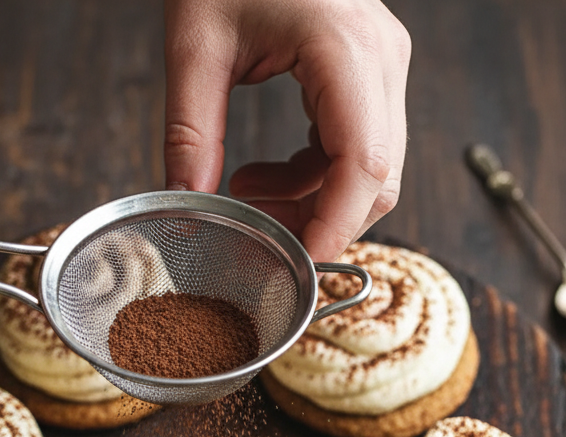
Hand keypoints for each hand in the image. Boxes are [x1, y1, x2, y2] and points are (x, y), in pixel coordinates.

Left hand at [163, 0, 409, 260]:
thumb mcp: (195, 41)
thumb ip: (188, 130)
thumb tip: (184, 205)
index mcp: (347, 47)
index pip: (365, 164)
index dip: (335, 228)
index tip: (296, 266)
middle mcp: (381, 58)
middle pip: (377, 179)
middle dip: (318, 222)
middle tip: (255, 237)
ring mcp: (381, 64)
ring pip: (370, 170)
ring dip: (311, 202)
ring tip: (244, 196)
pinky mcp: (367, 71)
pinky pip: (355, 148)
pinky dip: (311, 177)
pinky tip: (260, 175)